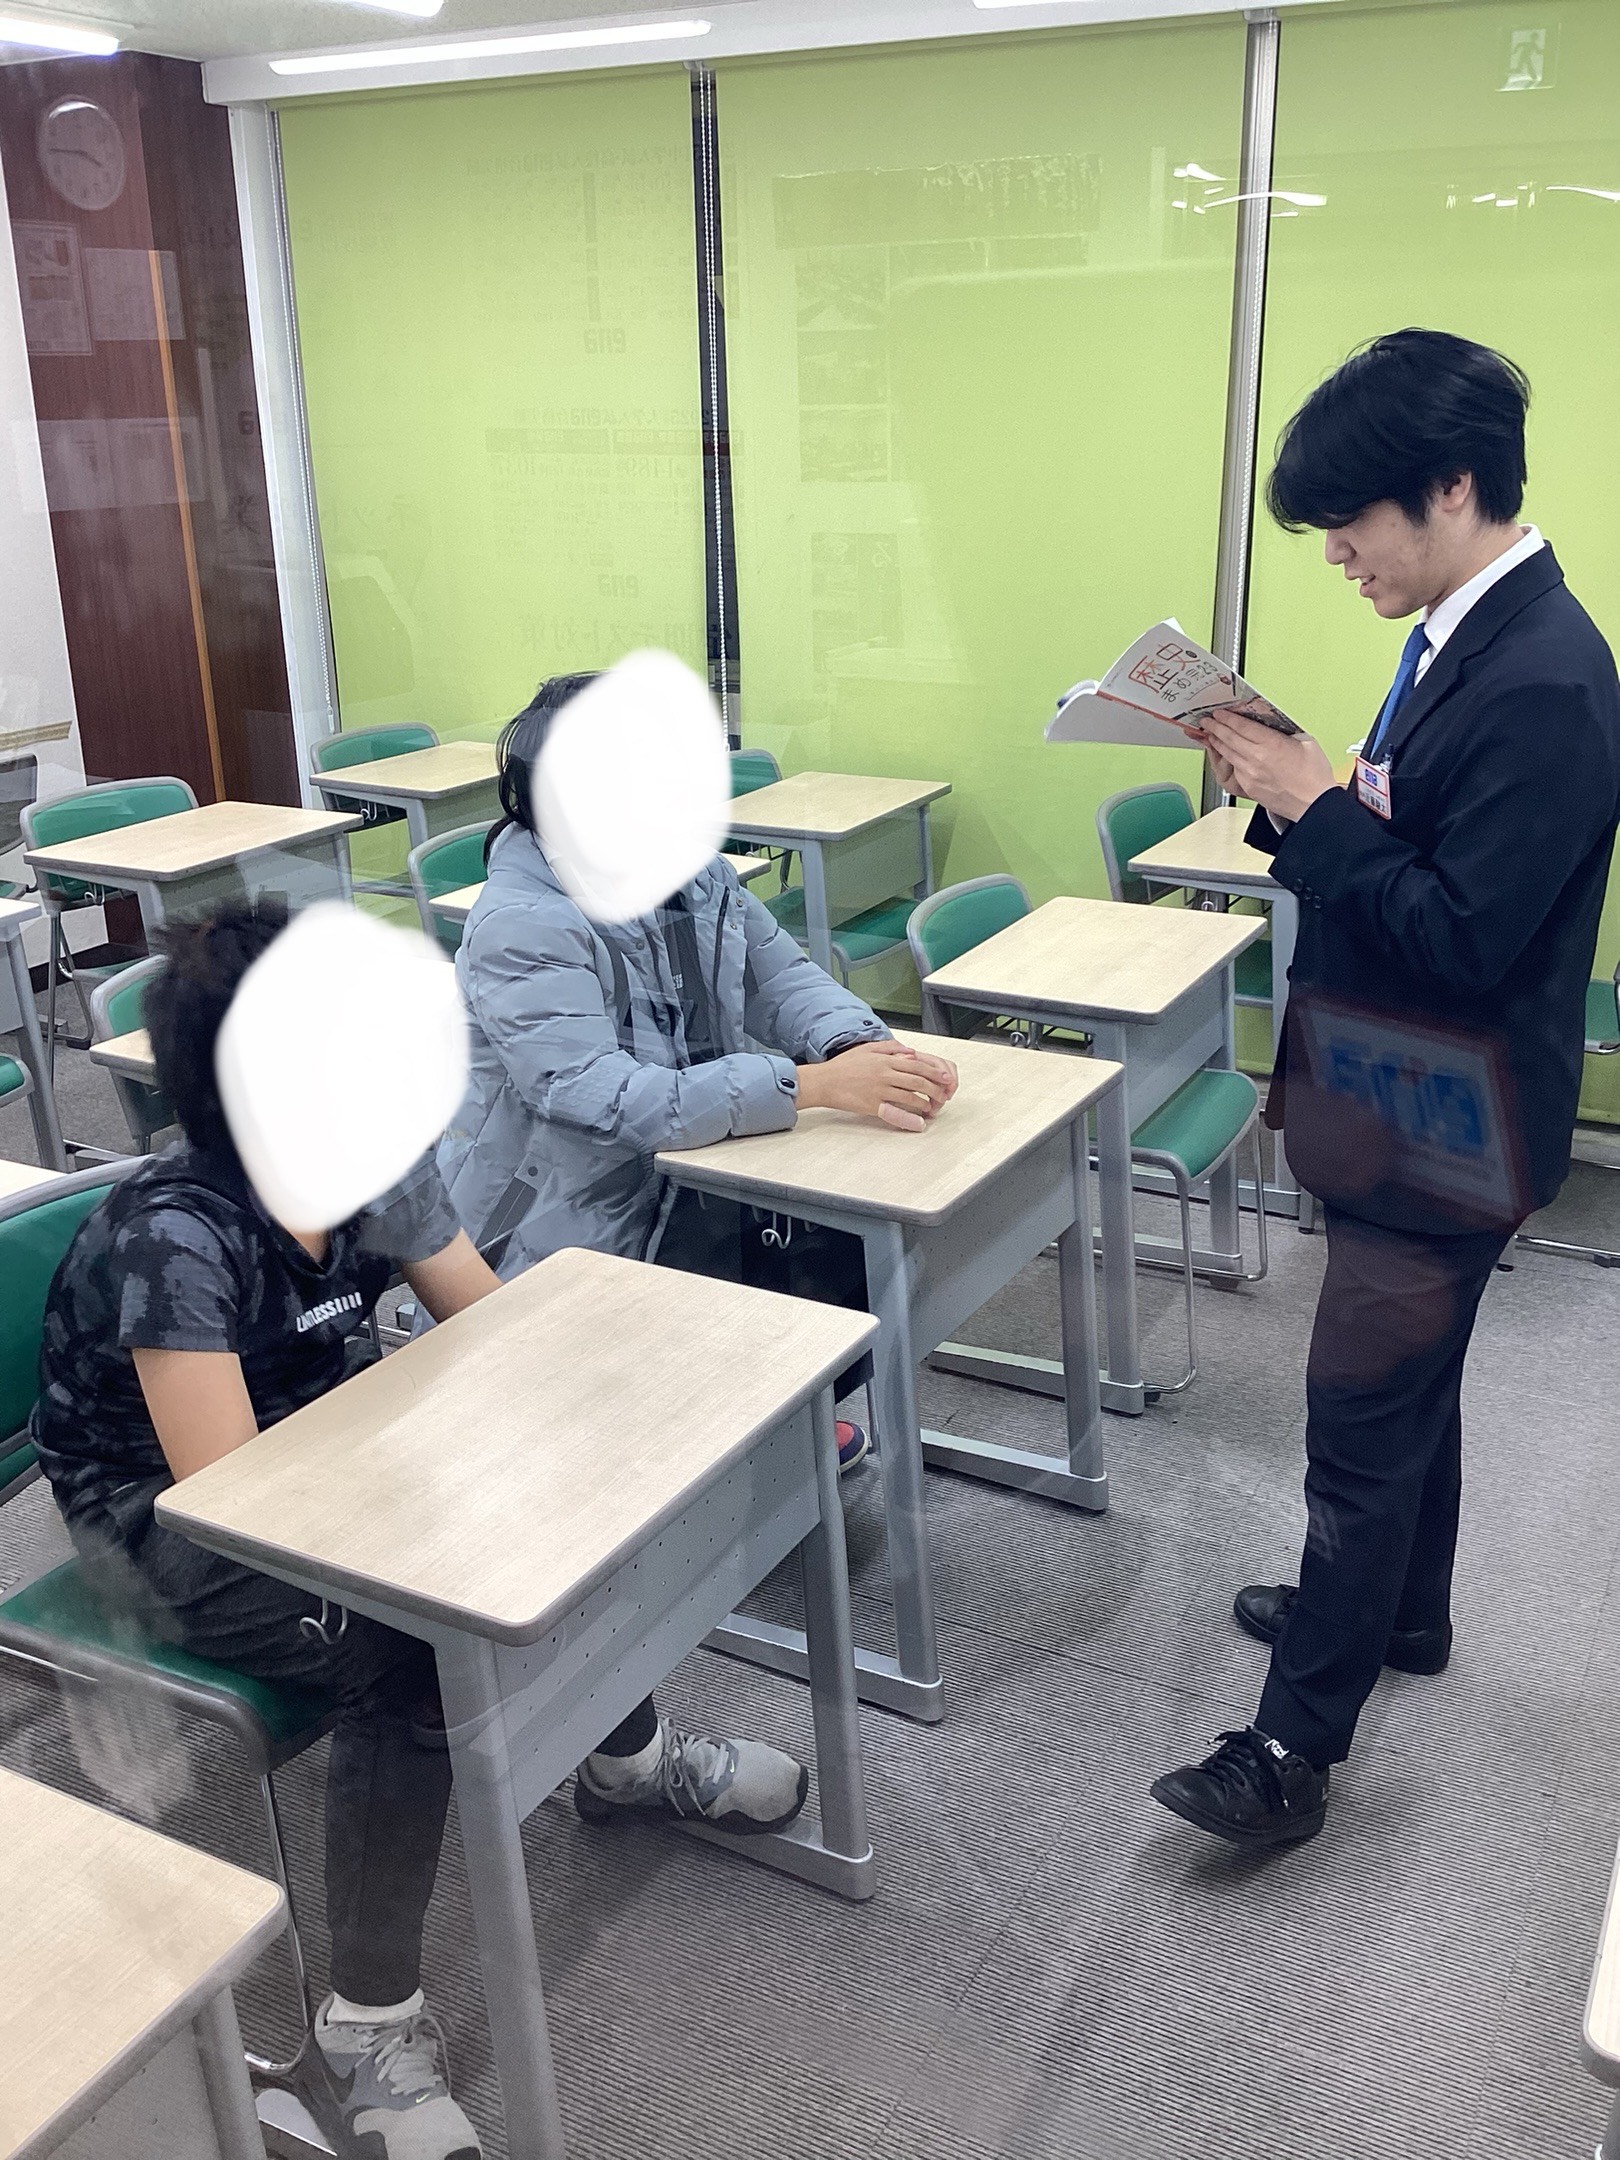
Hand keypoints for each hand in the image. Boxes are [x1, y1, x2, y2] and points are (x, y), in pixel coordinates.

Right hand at [796, 1041, 956, 1131]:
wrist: (824, 1081)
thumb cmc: (844, 1066)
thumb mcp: (867, 1049)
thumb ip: (890, 1048)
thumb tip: (910, 1051)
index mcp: (885, 1060)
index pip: (917, 1065)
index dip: (935, 1072)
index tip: (945, 1078)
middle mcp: (885, 1074)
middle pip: (918, 1080)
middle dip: (935, 1088)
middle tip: (944, 1095)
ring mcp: (879, 1090)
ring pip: (910, 1096)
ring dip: (925, 1102)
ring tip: (932, 1107)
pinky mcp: (873, 1105)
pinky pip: (895, 1112)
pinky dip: (909, 1118)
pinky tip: (919, 1122)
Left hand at [1201, 710, 1336, 823]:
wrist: (1314, 805)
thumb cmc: (1314, 777)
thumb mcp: (1306, 742)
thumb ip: (1286, 731)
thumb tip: (1274, 725)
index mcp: (1271, 744)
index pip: (1242, 726)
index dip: (1227, 718)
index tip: (1220, 713)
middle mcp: (1256, 759)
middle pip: (1229, 738)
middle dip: (1215, 727)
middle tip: (1207, 721)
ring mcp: (1250, 774)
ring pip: (1227, 754)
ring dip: (1216, 742)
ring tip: (1210, 735)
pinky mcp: (1248, 787)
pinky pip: (1233, 769)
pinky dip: (1226, 758)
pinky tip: (1225, 754)